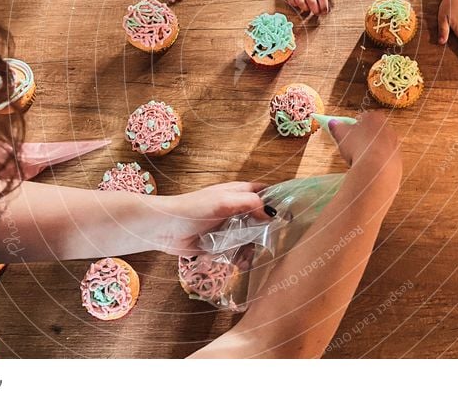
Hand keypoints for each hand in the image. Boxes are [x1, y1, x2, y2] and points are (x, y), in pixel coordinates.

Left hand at [154, 182, 268, 255]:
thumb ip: (249, 203)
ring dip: (253, 249)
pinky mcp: (220, 244)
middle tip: (272, 244)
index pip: (265, 193)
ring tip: (250, 258)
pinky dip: (241, 258)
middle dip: (267, 232)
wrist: (165, 229)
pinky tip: (240, 264)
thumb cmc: (193, 209)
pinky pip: (237, 252)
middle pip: (261, 219)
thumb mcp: (224, 202)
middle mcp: (236, 209)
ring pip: (251, 238)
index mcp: (238, 193)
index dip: (278, 201)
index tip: (292, 215)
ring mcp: (228, 227)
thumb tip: (271, 213)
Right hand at [281, 0, 342, 14]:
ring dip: (305, 8)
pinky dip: (296, 5)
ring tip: (309, 9)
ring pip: (300, 2)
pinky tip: (300, 4)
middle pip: (311, 0)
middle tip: (317, 13)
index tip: (325, 11)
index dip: (324, 6)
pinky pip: (291, 1)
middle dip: (315, 10)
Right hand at [327, 111, 400, 169]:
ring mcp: (394, 143)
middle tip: (352, 146)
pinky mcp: (397, 158)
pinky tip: (368, 166)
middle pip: (373, 130)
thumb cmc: (359, 146)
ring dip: (371, 149)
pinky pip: (384, 157)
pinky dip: (376, 160)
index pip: (364, 117)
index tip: (348, 133)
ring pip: (379, 144)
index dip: (355, 125)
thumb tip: (333, 123)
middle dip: (364, 137)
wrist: (376, 167)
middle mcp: (388, 128)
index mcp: (375, 118)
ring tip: (359, 158)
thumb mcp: (341, 134)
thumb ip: (337, 127)